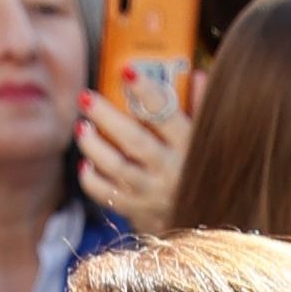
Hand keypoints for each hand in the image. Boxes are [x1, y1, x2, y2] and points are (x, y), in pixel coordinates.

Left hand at [74, 72, 205, 234]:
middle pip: (134, 140)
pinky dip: (92, 180)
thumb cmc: (201, 167)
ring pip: (117, 168)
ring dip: (94, 146)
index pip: (166, 114)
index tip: (127, 71)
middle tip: (85, 97)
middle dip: (107, 116)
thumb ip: (202, 106)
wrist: (203, 220)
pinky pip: (108, 195)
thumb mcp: (209, 137)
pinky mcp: (137, 210)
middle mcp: (171, 170)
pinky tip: (85, 164)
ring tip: (81, 127)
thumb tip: (196, 74)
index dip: (146, 91)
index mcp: (190, 146)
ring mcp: (152, 192)